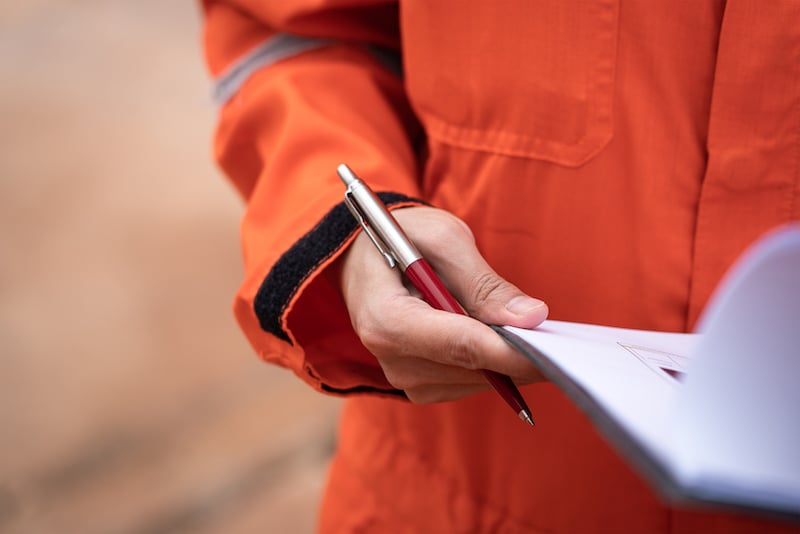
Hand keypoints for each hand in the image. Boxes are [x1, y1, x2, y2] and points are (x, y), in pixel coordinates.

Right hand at [339, 206, 548, 403]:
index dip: (513, 352)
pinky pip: (470, 380)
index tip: (557, 351)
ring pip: (477, 378)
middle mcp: (391, 358)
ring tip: (508, 317)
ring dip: (502, 354)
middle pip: (472, 367)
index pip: (461, 346)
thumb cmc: (403, 237)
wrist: (363, 257)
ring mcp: (403, 377)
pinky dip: (489, 360)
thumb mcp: (443, 238)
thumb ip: (484, 282)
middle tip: (553, 330)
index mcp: (386, 320)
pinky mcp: (419, 385)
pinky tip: (487, 331)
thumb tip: (532, 317)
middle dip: (516, 351)